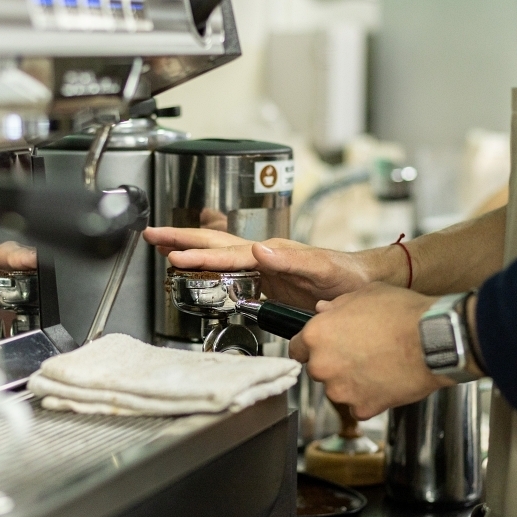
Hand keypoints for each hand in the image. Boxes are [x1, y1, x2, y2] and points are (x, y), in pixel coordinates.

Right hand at [144, 227, 404, 309]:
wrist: (365, 282)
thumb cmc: (349, 277)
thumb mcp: (324, 271)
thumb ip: (293, 262)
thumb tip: (260, 252)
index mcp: (273, 253)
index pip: (228, 255)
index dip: (200, 258)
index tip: (174, 258)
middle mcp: (264, 256)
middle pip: (214, 245)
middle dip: (181, 239)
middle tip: (151, 234)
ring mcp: (263, 267)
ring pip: (217, 255)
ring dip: (188, 248)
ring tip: (160, 245)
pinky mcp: (266, 280)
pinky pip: (228, 271)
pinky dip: (205, 266)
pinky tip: (195, 268)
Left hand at [289, 283, 453, 419]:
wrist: (433, 340)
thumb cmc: (402, 313)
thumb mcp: (365, 294)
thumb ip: (337, 305)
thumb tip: (324, 309)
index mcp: (316, 335)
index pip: (296, 348)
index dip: (311, 346)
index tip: (324, 346)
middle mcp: (323, 365)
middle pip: (318, 369)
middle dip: (334, 363)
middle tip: (360, 351)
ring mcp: (341, 390)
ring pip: (339, 389)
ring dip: (352, 381)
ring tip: (378, 364)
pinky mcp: (363, 408)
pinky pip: (360, 405)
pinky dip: (371, 397)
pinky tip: (386, 380)